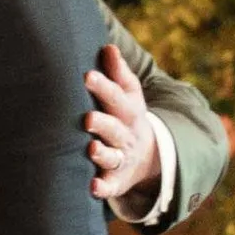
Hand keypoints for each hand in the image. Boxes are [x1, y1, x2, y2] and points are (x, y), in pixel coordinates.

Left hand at [85, 43, 164, 209]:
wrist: (147, 155)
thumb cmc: (128, 116)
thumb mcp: (129, 94)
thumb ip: (118, 73)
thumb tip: (107, 46)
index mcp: (128, 111)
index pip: (116, 97)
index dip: (102, 87)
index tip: (87, 76)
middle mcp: (125, 135)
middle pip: (115, 128)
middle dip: (102, 123)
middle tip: (87, 118)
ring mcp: (122, 158)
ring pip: (113, 156)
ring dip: (103, 154)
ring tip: (92, 149)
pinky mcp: (116, 180)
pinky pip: (111, 186)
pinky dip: (103, 188)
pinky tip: (93, 187)